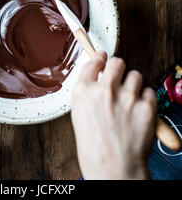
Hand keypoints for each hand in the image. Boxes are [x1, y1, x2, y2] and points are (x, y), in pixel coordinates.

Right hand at [71, 52, 156, 179]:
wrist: (113, 171)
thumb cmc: (94, 150)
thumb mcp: (80, 116)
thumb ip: (89, 96)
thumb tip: (100, 82)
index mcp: (83, 92)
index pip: (93, 62)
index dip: (100, 59)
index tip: (103, 58)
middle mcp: (104, 90)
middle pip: (117, 62)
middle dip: (118, 68)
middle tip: (119, 76)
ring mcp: (126, 97)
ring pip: (135, 75)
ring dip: (134, 84)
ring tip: (130, 100)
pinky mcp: (146, 106)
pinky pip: (149, 92)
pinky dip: (146, 99)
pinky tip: (139, 112)